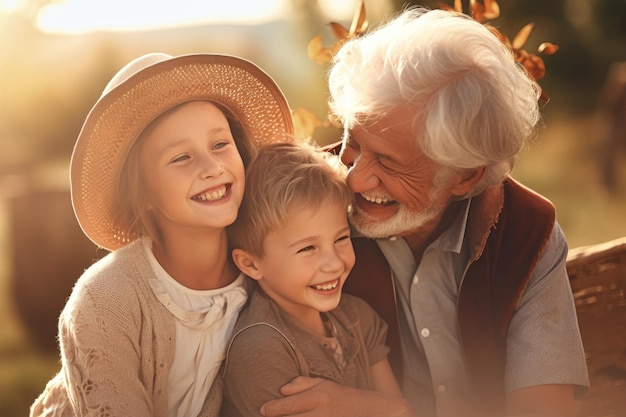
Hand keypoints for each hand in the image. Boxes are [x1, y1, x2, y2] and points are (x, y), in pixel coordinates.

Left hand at [260, 376, 413, 416]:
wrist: (372, 411)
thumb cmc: (345, 396)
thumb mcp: (325, 383)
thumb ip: (302, 384)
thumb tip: (281, 389)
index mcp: (320, 396)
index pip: (289, 405)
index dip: (272, 409)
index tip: (262, 409)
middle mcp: (322, 412)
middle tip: (266, 415)